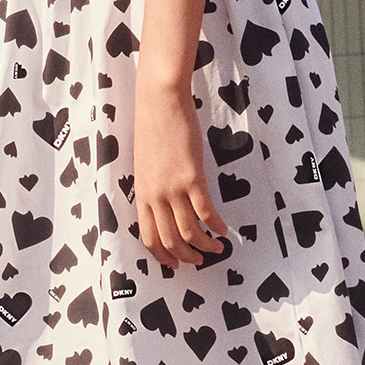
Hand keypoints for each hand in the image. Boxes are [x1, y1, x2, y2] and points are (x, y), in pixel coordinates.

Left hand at [133, 74, 227, 269]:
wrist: (159, 101)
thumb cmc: (152, 126)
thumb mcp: (145, 163)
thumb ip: (153, 185)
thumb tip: (164, 203)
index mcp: (141, 193)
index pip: (149, 237)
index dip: (163, 256)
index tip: (175, 263)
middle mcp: (155, 196)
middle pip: (170, 241)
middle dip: (187, 257)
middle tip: (199, 260)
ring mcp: (173, 189)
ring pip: (189, 232)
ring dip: (205, 247)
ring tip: (216, 249)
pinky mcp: (192, 178)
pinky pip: (206, 213)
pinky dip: (216, 226)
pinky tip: (223, 230)